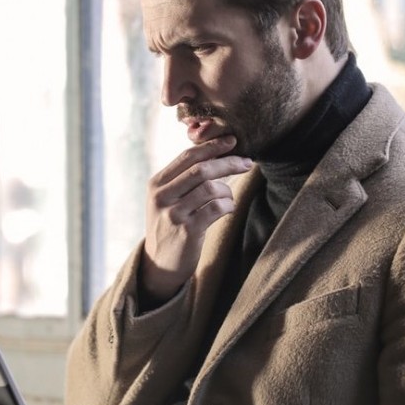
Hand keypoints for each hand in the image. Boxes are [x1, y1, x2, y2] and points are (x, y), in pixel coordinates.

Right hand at [141, 135, 252, 302]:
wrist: (159, 264)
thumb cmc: (170, 226)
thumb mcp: (166, 199)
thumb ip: (183, 178)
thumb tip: (215, 153)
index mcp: (157, 183)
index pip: (187, 156)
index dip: (212, 146)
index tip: (232, 141)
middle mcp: (162, 196)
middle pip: (201, 169)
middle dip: (228, 162)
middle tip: (247, 162)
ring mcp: (173, 214)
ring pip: (211, 188)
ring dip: (227, 190)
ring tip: (228, 198)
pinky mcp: (187, 231)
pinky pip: (216, 208)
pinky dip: (228, 205)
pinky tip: (227, 209)